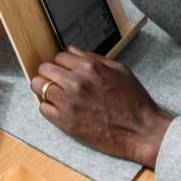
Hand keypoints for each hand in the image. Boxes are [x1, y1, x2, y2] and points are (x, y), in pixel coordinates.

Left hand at [30, 46, 172, 167]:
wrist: (142, 131)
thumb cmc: (134, 101)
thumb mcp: (118, 70)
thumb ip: (92, 58)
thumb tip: (71, 50)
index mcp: (90, 68)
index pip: (59, 56)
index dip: (62, 63)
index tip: (65, 70)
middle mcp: (76, 83)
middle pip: (44, 69)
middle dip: (49, 73)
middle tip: (57, 80)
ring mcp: (69, 103)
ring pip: (39, 86)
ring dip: (45, 88)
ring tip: (56, 94)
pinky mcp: (66, 122)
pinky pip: (42, 108)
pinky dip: (48, 107)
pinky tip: (59, 108)